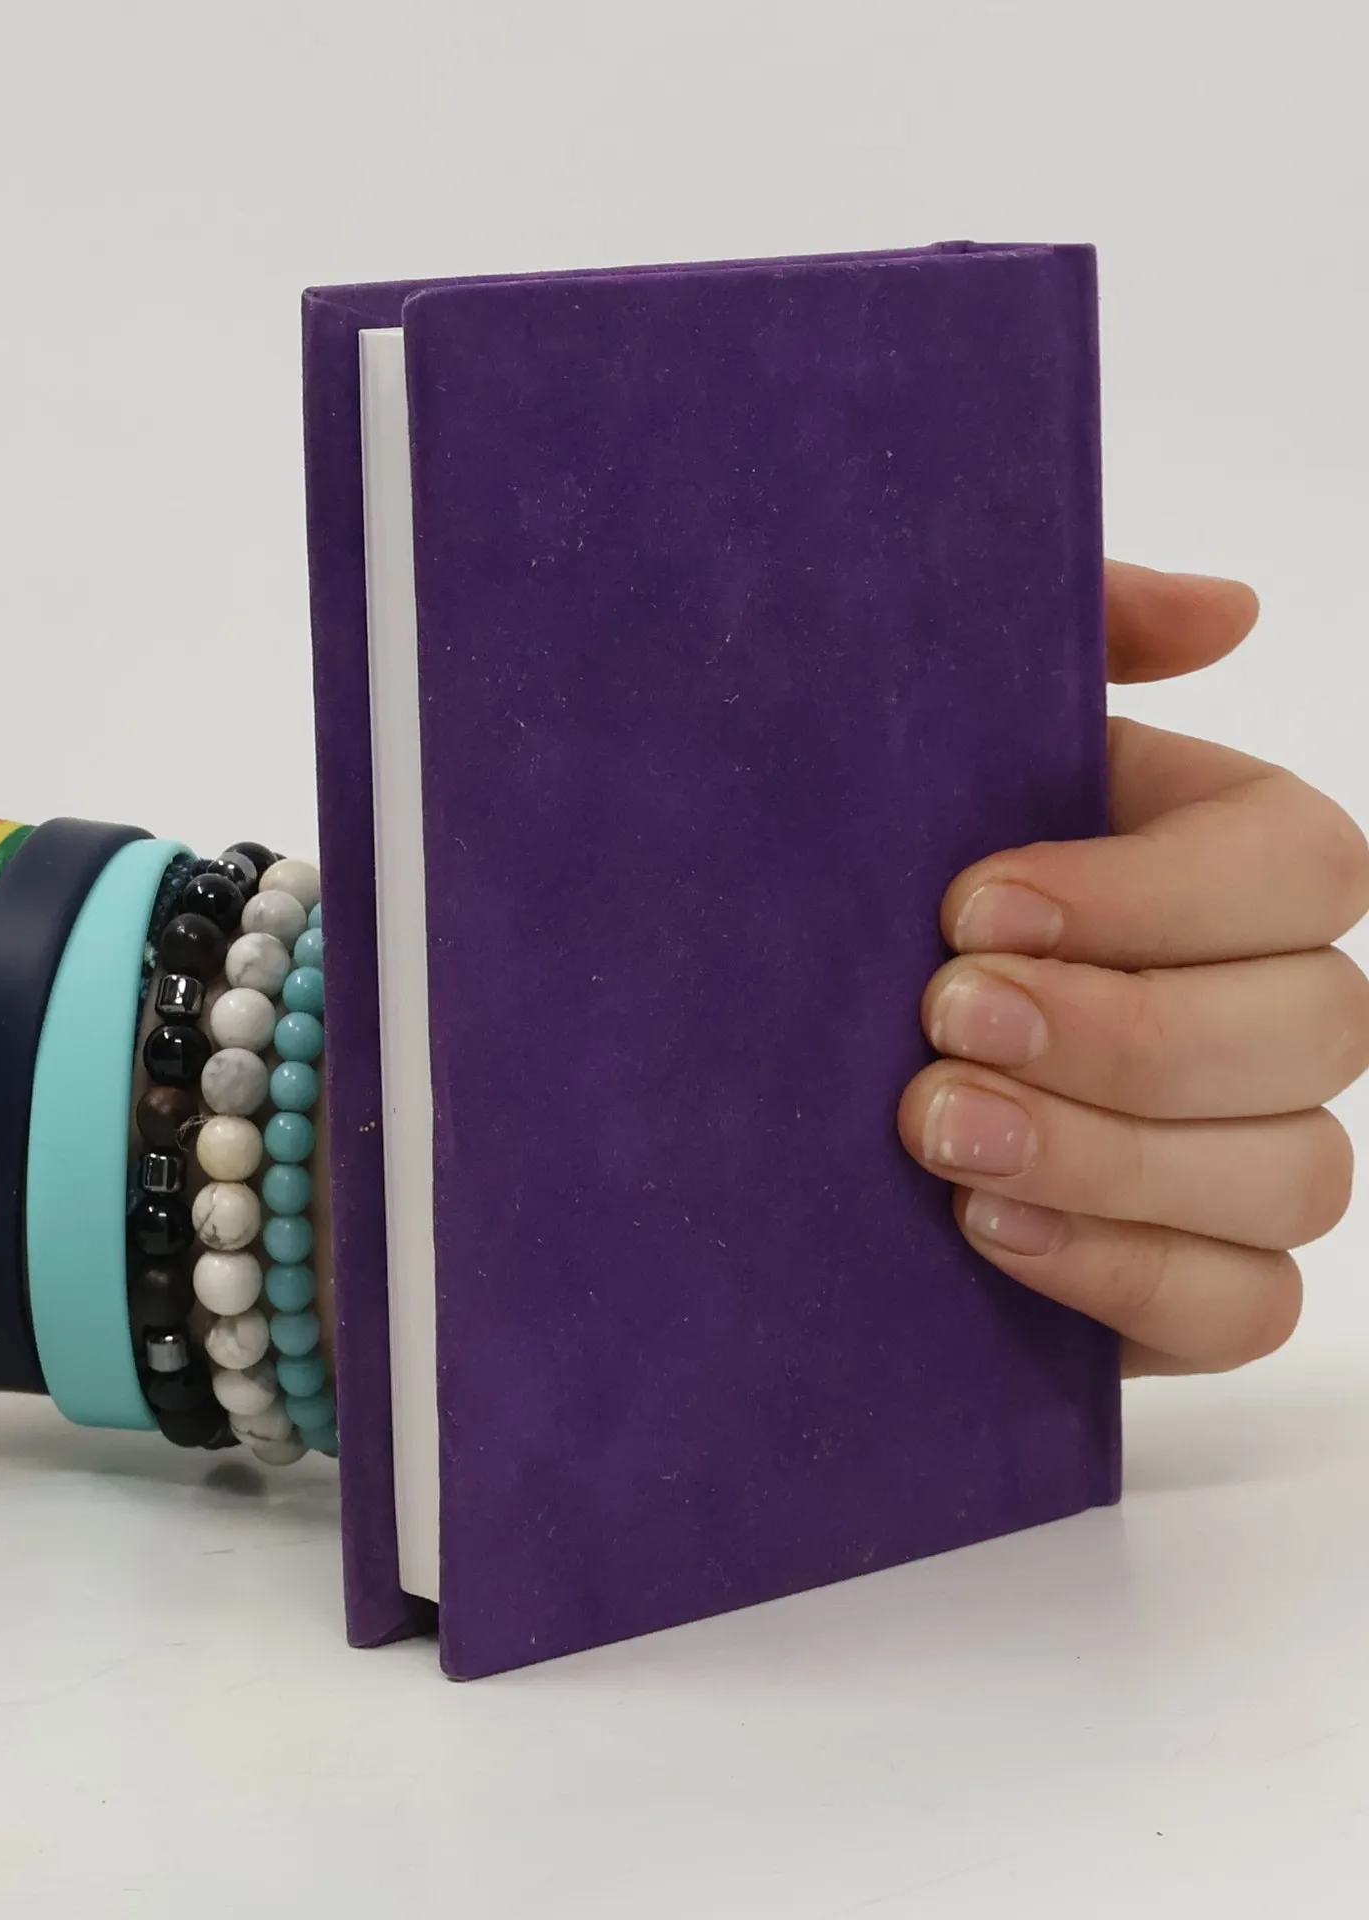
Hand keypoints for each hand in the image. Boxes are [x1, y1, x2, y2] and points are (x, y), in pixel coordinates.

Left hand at [898, 562, 1368, 1374]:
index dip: (1150, 897)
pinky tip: (990, 1233)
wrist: (756, 1039)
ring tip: (938, 1136)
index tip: (966, 908)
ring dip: (1109, 1159)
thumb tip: (1231, 612)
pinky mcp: (1197, 1274)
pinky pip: (1249, 1304)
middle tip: (939, 1025)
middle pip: (1311, 1028)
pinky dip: (1131, 1276)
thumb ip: (1078, 639)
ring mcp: (1248, 1148)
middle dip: (1119, 1035)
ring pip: (1291, 1173)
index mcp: (1227, 859)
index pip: (1300, 869)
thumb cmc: (870, 872)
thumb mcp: (944, 734)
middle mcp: (1268, 1003)